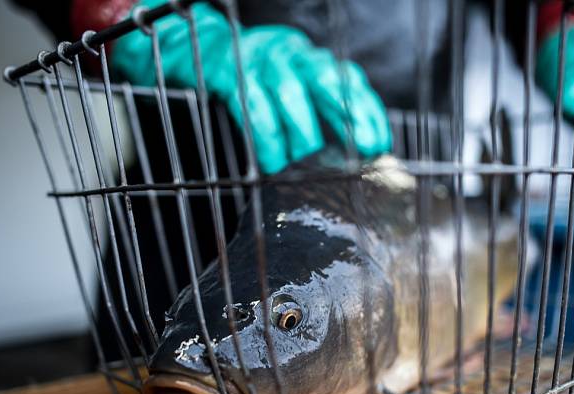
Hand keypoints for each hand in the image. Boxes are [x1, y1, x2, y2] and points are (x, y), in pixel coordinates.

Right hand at [111, 0, 390, 173]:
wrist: (194, 50)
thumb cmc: (252, 82)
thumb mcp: (290, 87)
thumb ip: (318, 110)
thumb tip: (352, 154)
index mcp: (309, 59)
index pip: (348, 79)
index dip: (367, 111)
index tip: (379, 144)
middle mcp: (290, 53)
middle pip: (325, 79)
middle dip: (346, 118)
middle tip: (356, 153)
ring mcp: (258, 59)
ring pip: (289, 94)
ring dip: (300, 133)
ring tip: (300, 161)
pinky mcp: (228, 73)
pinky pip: (251, 106)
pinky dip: (265, 138)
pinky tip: (271, 162)